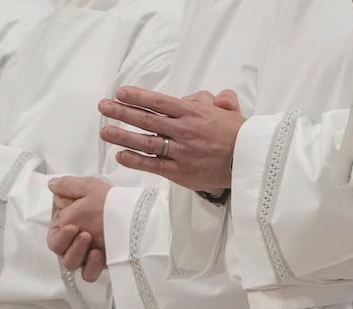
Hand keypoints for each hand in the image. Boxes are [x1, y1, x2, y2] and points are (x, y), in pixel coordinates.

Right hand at [48, 176, 110, 282]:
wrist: (136, 214)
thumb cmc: (111, 200)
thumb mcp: (89, 188)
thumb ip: (67, 186)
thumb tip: (52, 184)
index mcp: (68, 223)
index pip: (54, 238)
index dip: (60, 236)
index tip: (71, 226)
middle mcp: (75, 240)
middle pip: (61, 253)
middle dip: (70, 245)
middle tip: (84, 234)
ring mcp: (86, 253)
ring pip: (71, 264)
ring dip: (77, 255)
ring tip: (92, 243)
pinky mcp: (99, 264)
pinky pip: (88, 274)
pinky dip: (90, 267)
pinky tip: (98, 254)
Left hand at [98, 87, 244, 193]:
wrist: (249, 163)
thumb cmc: (240, 137)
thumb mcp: (230, 112)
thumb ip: (219, 101)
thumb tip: (215, 97)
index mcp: (193, 113)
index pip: (159, 102)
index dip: (138, 97)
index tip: (120, 92)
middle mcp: (183, 131)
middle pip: (146, 120)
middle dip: (122, 112)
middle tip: (103, 107)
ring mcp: (180, 152)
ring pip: (145, 142)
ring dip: (122, 136)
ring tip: (105, 131)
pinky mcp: (180, 172)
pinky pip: (153, 165)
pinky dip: (136, 161)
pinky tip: (120, 156)